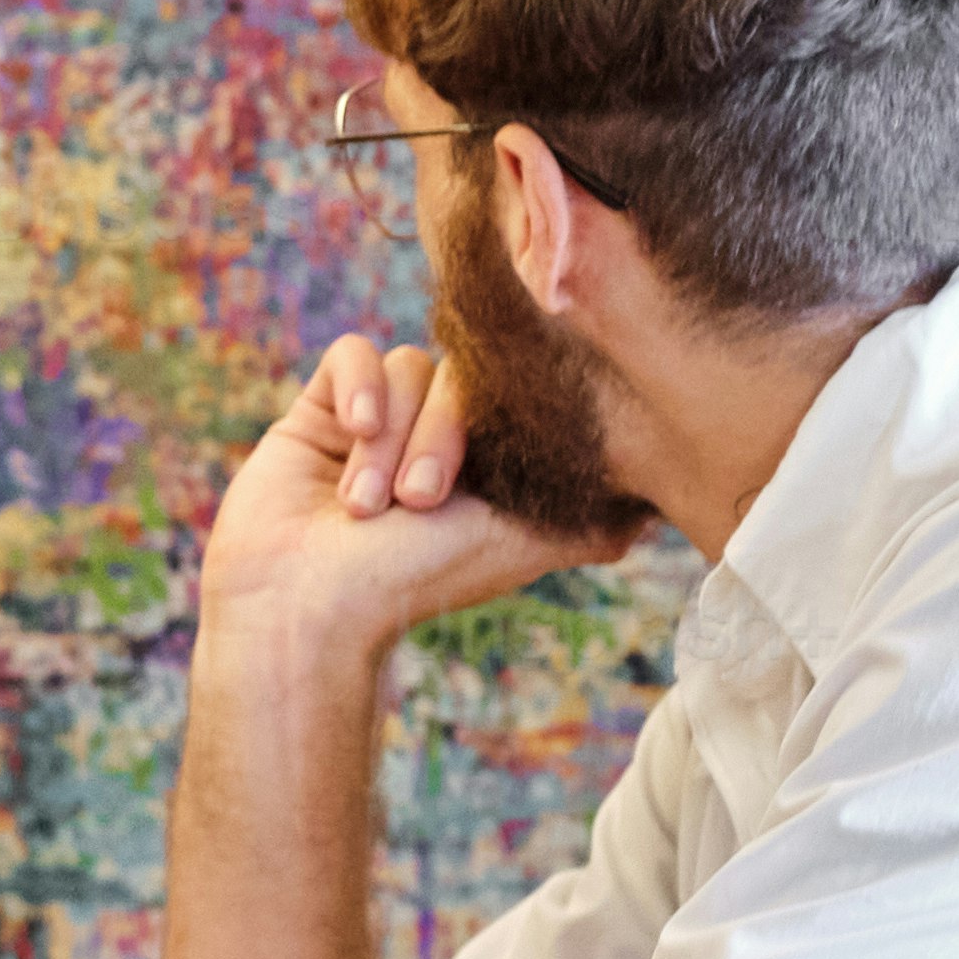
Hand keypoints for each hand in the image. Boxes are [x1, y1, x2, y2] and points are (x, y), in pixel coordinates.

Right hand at [199, 330, 624, 648]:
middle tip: (417, 504)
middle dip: (440, 438)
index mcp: (485, 465)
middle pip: (463, 378)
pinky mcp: (323, 406)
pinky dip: (359, 387)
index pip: (515, 398)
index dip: (501, 423)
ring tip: (364, 505)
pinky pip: (353, 353)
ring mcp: (379, 419)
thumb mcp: (517, 546)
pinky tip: (351, 430)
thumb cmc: (411, 582)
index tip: (477, 483)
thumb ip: (586, 523)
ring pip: (408, 369)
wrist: (306, 606)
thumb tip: (652, 507)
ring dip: (391, 437)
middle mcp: (434, 437)